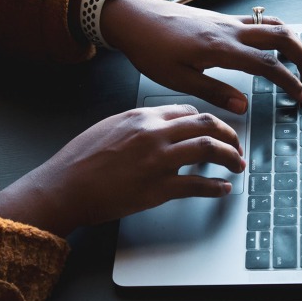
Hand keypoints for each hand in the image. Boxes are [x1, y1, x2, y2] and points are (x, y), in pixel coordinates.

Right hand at [0, 104, 244, 236]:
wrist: (64, 187)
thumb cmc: (80, 160)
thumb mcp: (109, 126)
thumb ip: (138, 124)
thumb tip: (160, 127)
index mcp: (142, 116)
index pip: (188, 111)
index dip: (207, 121)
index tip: (214, 130)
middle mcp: (154, 133)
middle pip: (206, 125)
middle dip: (229, 134)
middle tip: (236, 145)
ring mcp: (158, 160)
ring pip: (209, 149)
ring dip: (230, 157)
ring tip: (237, 165)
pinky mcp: (158, 188)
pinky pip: (198, 185)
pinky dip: (216, 187)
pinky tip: (223, 189)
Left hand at [100, 0, 301, 113]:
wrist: (135, 18)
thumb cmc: (150, 49)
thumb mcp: (178, 79)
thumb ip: (214, 92)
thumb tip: (244, 107)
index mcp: (221, 48)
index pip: (268, 64)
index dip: (289, 82)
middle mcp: (230, 30)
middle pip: (282, 37)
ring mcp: (227, 21)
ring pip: (273, 25)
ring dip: (294, 43)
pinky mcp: (221, 19)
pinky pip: (259, 21)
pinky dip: (276, 33)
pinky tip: (276, 47)